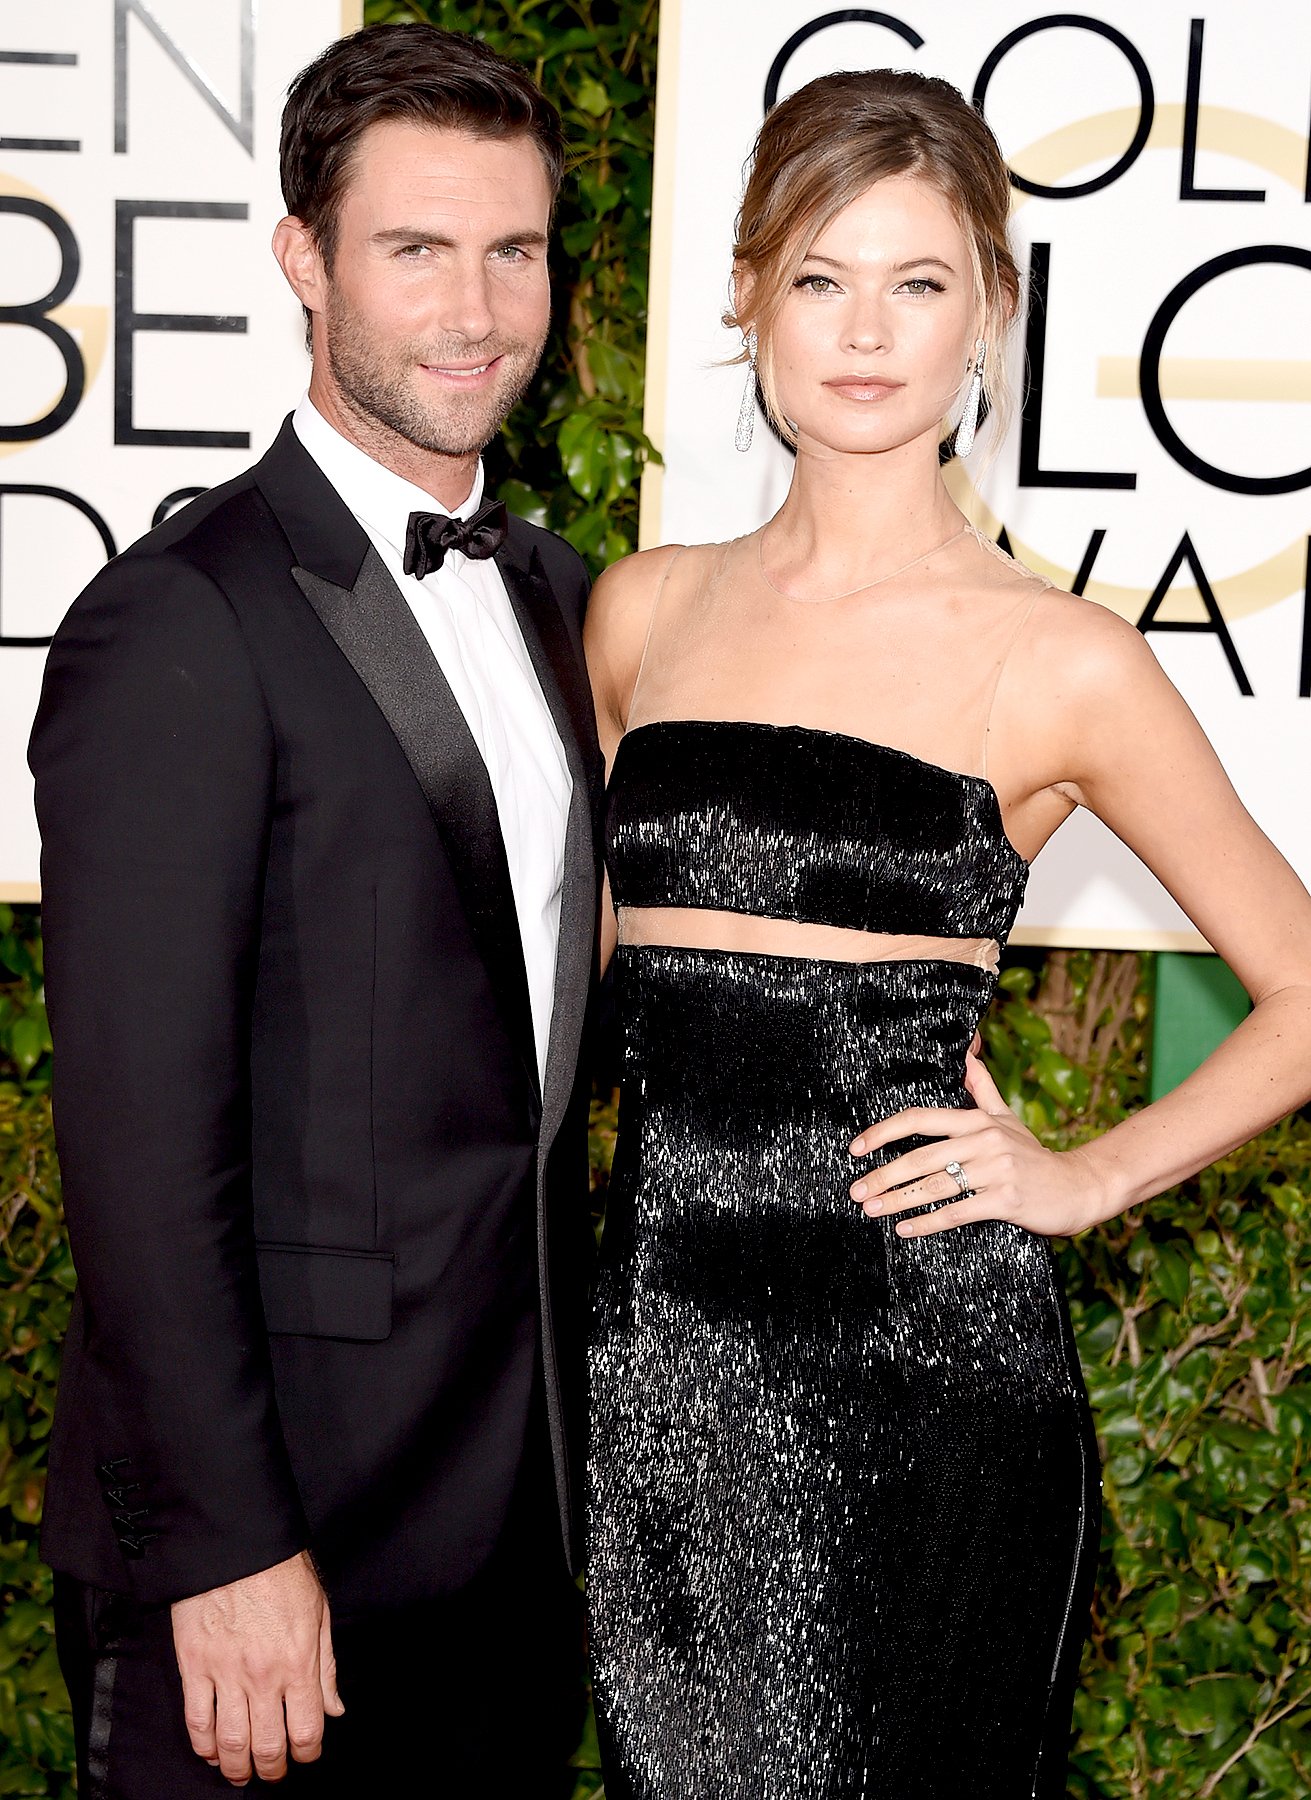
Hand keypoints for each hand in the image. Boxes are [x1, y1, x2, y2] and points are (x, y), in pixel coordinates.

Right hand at [171, 1549, 343, 1786]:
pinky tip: (211, 1750)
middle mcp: (263, 1674)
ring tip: (241, 1772)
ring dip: (236, 1767)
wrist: (236, 1541)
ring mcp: (226, 1672)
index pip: (306, 1730)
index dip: (307, 1753)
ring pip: (230, 1742)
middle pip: (268, 1746)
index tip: (306, 1754)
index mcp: (299, 1661)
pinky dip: (203, 1744)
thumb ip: (326, 1667)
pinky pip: (196, 1719)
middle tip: (273, 1772)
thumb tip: (333, 1709)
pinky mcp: (194, 1664)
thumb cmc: (281, 1570)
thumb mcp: (318, 1612)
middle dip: (272, 1769)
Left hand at [847, 1048, 1112, 1238]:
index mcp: (978, 1120)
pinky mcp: (1007, 1200)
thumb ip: (983, 1089)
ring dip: (898, 1200)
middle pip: (921, 1157)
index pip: (919, 1119)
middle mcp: (985, 1140)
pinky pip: (958, 1212)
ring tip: (871, 1210)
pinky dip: (928, 1223)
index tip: (856, 1148)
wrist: (1079, 1187)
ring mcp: (997, 1170)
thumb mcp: (1008, 1118)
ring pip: (936, 1186)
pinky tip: (905, 1229)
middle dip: (883, 1175)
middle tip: (856, 1190)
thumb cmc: (1035, 1155)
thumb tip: (968, 1053)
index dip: (883, 1132)